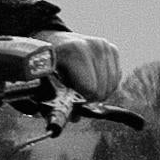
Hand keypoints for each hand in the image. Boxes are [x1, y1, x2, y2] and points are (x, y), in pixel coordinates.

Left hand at [0, 30, 122, 103]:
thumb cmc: (47, 67)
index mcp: (73, 51)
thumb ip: (56, 101)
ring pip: (111, 87)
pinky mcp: (112, 49)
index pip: (89, 89)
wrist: (52, 42)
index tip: (69, 99)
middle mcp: (92, 46)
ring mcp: (103, 47)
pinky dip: (105, 84)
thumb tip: (74, 117)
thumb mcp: (44, 82)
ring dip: (97, 92)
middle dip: (89, 98)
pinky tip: (91, 78)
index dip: (80, 101)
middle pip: (101, 90)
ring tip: (81, 85)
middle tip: (75, 94)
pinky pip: (116, 79)